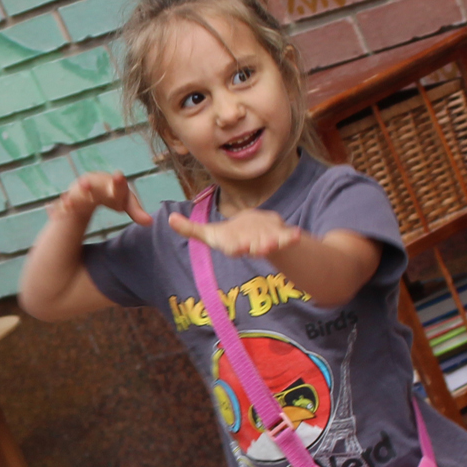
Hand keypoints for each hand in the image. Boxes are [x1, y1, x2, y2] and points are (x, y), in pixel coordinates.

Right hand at [54, 171, 150, 227]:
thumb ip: (136, 211)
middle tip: (85, 184)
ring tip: (76, 189)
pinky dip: (66, 203)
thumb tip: (150, 222)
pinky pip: (68, 201)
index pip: (118, 186)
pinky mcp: (71, 198)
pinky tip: (64, 207)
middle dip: (90, 184)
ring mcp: (82, 190)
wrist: (90, 188)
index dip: (118, 183)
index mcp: (112, 186)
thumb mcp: (123, 202)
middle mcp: (97, 184)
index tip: (118, 176)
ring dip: (78, 190)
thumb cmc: (112, 195)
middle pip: (95, 184)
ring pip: (80, 190)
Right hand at [169, 206, 306, 259]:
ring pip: (271, 243)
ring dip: (275, 244)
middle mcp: (251, 246)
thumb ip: (191, 228)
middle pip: (254, 246)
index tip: (238, 248)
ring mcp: (267, 242)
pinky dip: (292, 237)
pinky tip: (298, 234)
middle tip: (262, 248)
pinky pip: (288, 238)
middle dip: (258, 247)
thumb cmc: (232, 238)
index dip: (235, 247)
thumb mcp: (211, 234)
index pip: (233, 247)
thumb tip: (167, 218)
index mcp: (234, 245)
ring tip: (277, 242)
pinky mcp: (282, 237)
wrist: (258, 239)